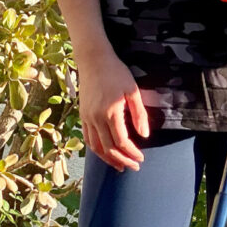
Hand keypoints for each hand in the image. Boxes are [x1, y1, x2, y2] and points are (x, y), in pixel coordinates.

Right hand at [76, 48, 149, 171]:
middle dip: (122, 160)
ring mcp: (87, 117)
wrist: (93, 60)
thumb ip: (139, 114)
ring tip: (120, 166)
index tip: (141, 158)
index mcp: (110, 112)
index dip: (131, 152)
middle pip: (108, 148)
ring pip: (95, 146)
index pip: (121, 141)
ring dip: (108, 159)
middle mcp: (96, 118)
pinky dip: (96, 149)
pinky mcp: (83, 115)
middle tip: (134, 167)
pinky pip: (88, 138)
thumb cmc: (117, 73)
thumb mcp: (133, 91)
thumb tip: (144, 135)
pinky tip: (106, 152)